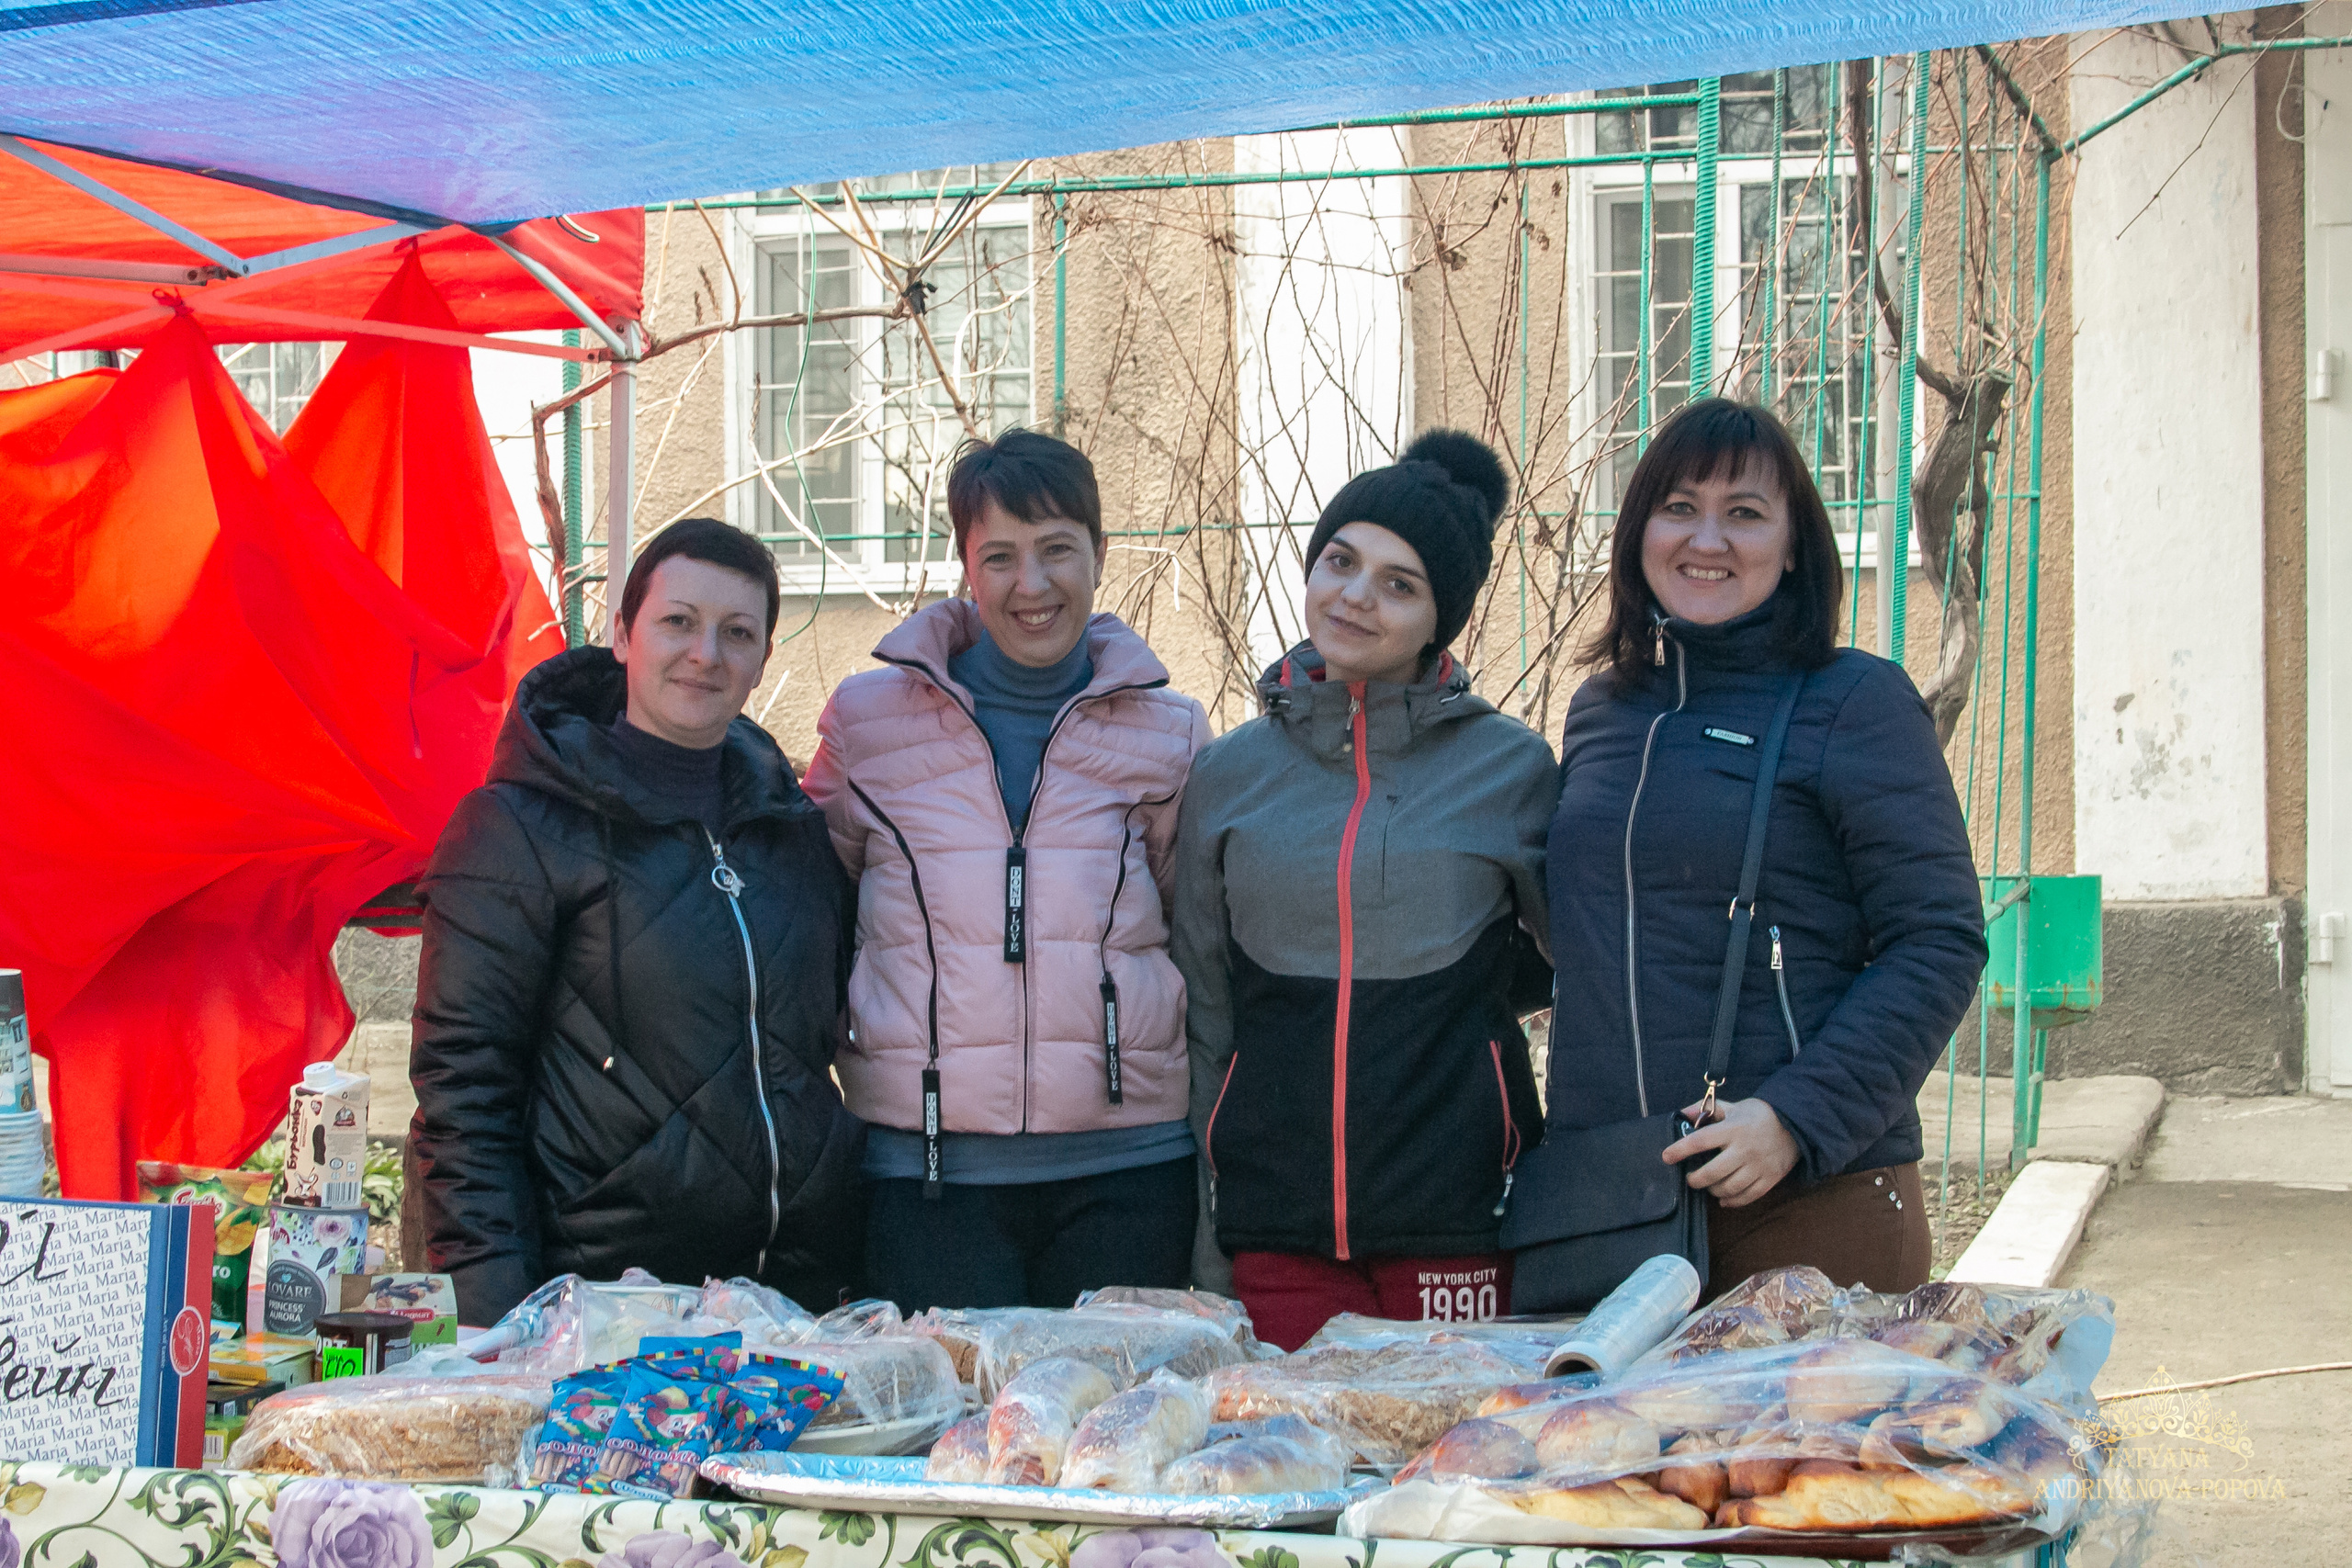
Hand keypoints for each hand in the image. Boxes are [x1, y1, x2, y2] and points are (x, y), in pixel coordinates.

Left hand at [1660, 1097, 1797, 1207]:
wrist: (1796, 1126)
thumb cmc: (1759, 1115)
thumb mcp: (1734, 1107)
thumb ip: (1708, 1110)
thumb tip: (1682, 1113)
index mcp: (1733, 1129)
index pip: (1700, 1141)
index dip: (1680, 1150)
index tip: (1666, 1157)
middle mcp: (1744, 1149)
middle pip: (1713, 1172)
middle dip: (1695, 1179)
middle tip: (1690, 1178)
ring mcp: (1758, 1166)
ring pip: (1728, 1188)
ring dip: (1713, 1191)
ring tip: (1708, 1186)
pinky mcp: (1770, 1179)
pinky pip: (1747, 1196)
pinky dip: (1732, 1201)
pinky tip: (1724, 1199)